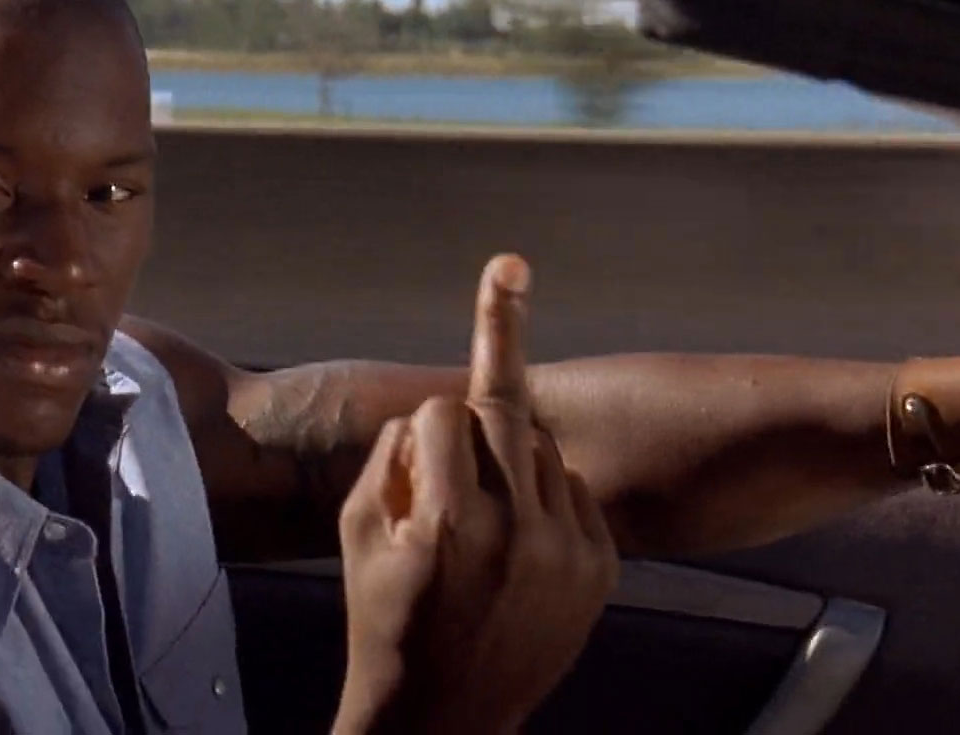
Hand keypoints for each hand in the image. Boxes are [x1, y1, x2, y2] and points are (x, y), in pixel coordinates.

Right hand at [333, 254, 617, 734]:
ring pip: (546, 453)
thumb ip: (390, 460)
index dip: (428, 418)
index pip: (447, 414)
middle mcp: (519, 532)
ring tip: (482, 509)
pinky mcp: (602, 571)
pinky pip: (578, 494)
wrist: (444, 717)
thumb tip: (431, 412)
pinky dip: (549, 495)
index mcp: (450, 521)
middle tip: (508, 277)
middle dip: (486, 388)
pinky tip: (520, 533)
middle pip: (506, 418)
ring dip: (512, 457)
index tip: (504, 270)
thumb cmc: (384, 620)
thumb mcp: (358, 535)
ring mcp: (568, 554)